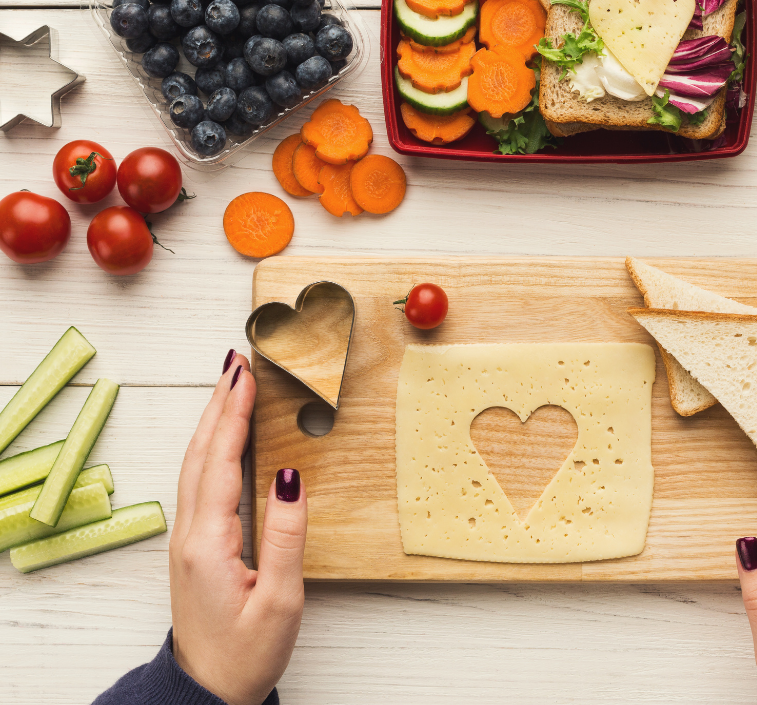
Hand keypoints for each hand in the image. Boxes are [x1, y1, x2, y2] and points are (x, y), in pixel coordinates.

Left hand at [169, 350, 307, 704]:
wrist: (207, 690)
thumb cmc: (246, 651)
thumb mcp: (279, 600)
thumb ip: (285, 537)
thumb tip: (290, 478)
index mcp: (210, 541)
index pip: (222, 461)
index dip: (233, 414)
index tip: (243, 374)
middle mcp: (190, 533)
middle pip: (200, 453)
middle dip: (218, 404)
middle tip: (234, 363)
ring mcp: (188, 539)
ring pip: (196, 464)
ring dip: (212, 421)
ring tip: (228, 388)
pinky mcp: (195, 545)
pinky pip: (199, 481)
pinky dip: (210, 447)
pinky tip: (221, 440)